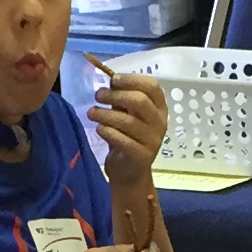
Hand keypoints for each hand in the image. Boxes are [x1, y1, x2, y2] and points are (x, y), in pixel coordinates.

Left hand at [86, 71, 170, 187]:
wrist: (130, 172)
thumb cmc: (127, 137)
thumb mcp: (127, 115)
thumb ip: (122, 99)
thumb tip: (109, 81)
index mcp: (159, 108)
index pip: (152, 86)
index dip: (131, 79)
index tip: (113, 80)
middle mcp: (160, 123)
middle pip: (140, 101)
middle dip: (116, 95)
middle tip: (98, 95)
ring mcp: (153, 140)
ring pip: (129, 121)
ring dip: (106, 114)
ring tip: (91, 113)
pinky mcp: (142, 156)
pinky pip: (124, 141)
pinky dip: (108, 132)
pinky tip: (99, 129)